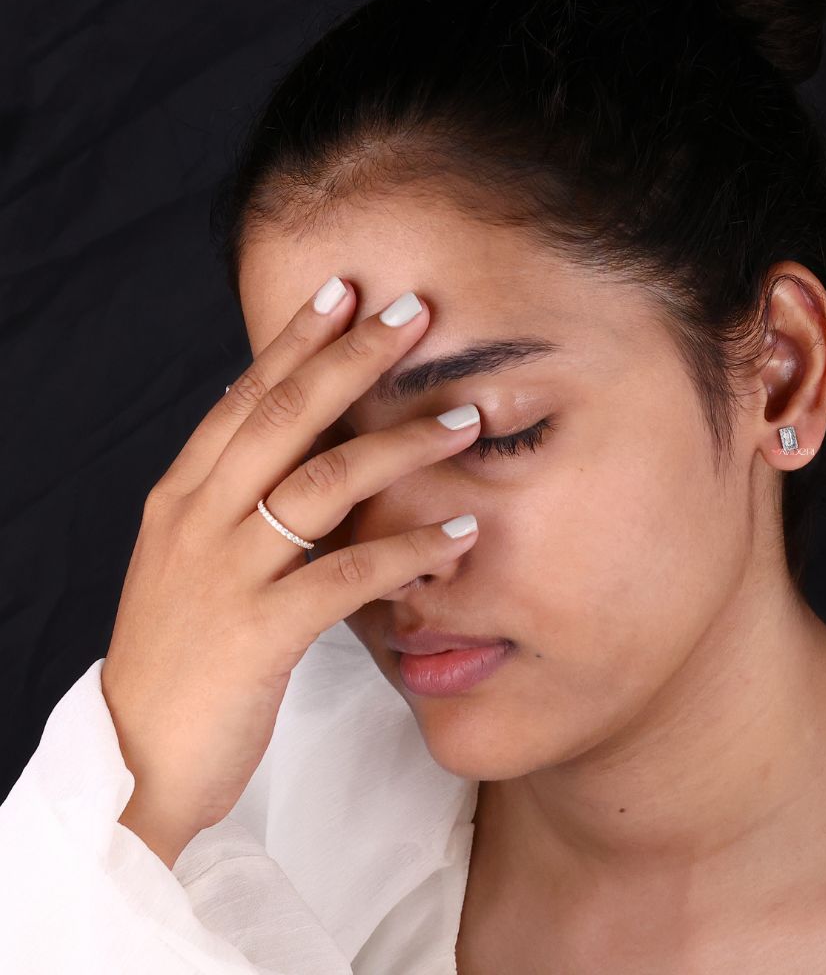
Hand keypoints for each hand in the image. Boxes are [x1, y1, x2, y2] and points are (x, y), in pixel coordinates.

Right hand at [101, 279, 481, 868]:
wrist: (135, 757)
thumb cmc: (181, 654)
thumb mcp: (199, 561)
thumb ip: (243, 503)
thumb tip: (314, 455)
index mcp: (183, 496)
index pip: (247, 397)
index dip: (297, 340)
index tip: (347, 292)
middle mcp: (198, 519)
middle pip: (285, 416)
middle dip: (353, 357)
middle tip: (415, 313)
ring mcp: (225, 574)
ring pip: (322, 483)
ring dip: (401, 445)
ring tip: (466, 420)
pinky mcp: (257, 633)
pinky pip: (345, 576)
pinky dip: (408, 550)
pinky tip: (458, 534)